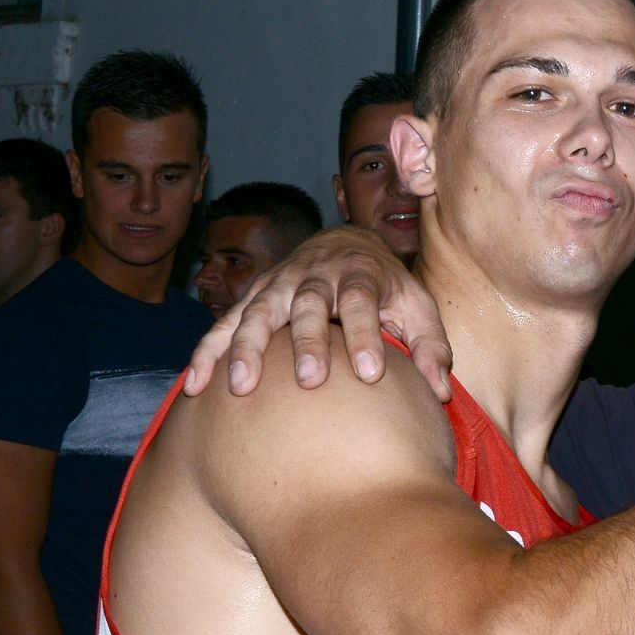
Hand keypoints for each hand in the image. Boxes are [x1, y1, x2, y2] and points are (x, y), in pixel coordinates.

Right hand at [181, 225, 450, 401]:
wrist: (347, 243)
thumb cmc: (387, 288)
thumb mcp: (417, 306)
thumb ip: (430, 345)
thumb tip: (440, 391)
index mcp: (358, 275)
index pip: (360, 302)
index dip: (364, 335)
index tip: (370, 373)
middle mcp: (315, 275)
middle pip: (307, 305)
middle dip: (307, 342)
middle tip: (310, 381)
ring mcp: (279, 284)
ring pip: (259, 312)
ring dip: (247, 348)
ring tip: (241, 387)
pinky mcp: (254, 298)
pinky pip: (224, 323)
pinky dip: (207, 352)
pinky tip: (195, 385)